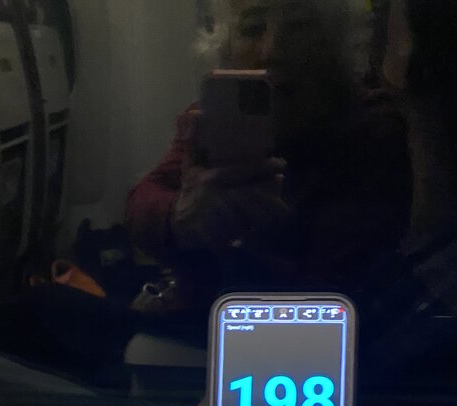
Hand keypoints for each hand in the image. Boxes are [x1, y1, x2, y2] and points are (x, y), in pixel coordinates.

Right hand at [170, 112, 288, 252]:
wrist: (173, 222)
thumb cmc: (188, 192)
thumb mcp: (190, 166)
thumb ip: (195, 142)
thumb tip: (195, 114)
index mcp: (212, 178)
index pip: (242, 170)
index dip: (263, 166)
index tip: (281, 164)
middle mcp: (214, 197)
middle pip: (249, 197)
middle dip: (268, 198)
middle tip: (283, 200)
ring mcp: (212, 219)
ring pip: (244, 221)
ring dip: (260, 221)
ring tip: (273, 218)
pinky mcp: (210, 237)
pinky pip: (234, 240)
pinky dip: (244, 241)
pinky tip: (252, 237)